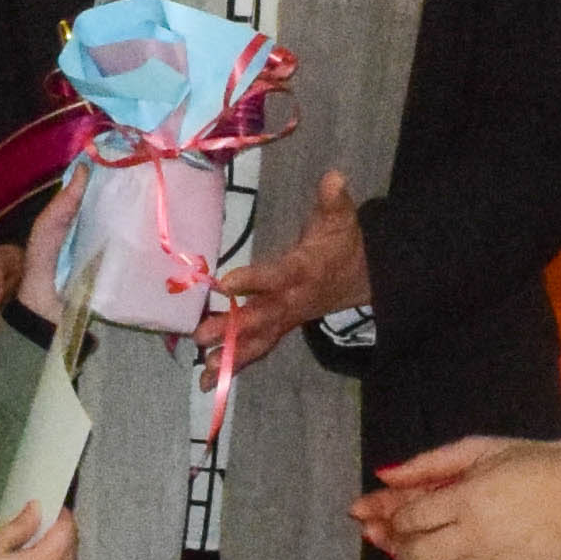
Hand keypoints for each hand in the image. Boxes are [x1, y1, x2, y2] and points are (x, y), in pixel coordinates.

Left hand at [215, 169, 370, 369]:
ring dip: (229, 356)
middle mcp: (291, 301)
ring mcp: (284, 319)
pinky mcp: (277, 329)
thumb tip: (334, 177)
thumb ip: (334, 201)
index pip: (276, 276)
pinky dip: (232, 367)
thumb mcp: (341, 220)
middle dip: (231, 329)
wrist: (360, 277)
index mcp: (303, 271)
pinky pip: (255, 351)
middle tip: (200, 335)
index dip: (253, 280)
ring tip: (203, 372)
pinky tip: (208, 382)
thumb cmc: (342, 244)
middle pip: (261, 317)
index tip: (225, 283)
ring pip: (256, 341)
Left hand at [359, 435, 560, 559]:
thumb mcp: (485, 449)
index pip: (408, 518)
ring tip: (433, 548)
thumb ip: (431, 463)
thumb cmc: (541, 465)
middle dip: (397, 546)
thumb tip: (382, 476)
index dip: (387, 517)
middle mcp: (473, 537)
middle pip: (414, 555)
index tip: (376, 513)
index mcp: (466, 498)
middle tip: (394, 537)